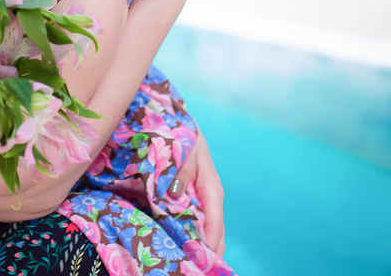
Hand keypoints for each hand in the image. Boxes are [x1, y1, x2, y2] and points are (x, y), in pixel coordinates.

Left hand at [170, 133, 225, 256]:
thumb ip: (182, 172)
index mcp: (212, 189)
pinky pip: (195, 223)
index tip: (204, 258)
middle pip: (215, 232)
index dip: (211, 242)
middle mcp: (210, 199)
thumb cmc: (184, 138)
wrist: (180, 128)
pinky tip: (184, 248)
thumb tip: (175, 192)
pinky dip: (192, 236)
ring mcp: (203, 202)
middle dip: (208, 251)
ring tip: (192, 264)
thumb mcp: (185, 152)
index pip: (215, 221)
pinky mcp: (193, 201)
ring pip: (206, 230)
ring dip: (200, 246)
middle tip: (196, 268)